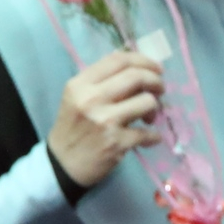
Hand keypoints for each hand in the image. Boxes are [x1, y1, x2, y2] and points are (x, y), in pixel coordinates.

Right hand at [48, 50, 162, 190]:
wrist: (63, 164)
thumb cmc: (73, 127)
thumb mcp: (78, 97)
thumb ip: (102, 81)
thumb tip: (137, 66)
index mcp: (81, 84)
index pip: (118, 60)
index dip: (143, 61)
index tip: (156, 69)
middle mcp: (91, 99)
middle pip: (136, 77)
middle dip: (156, 81)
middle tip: (160, 90)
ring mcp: (105, 121)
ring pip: (147, 102)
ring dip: (155, 108)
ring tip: (148, 117)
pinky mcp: (116, 142)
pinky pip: (148, 133)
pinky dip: (154, 136)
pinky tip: (149, 138)